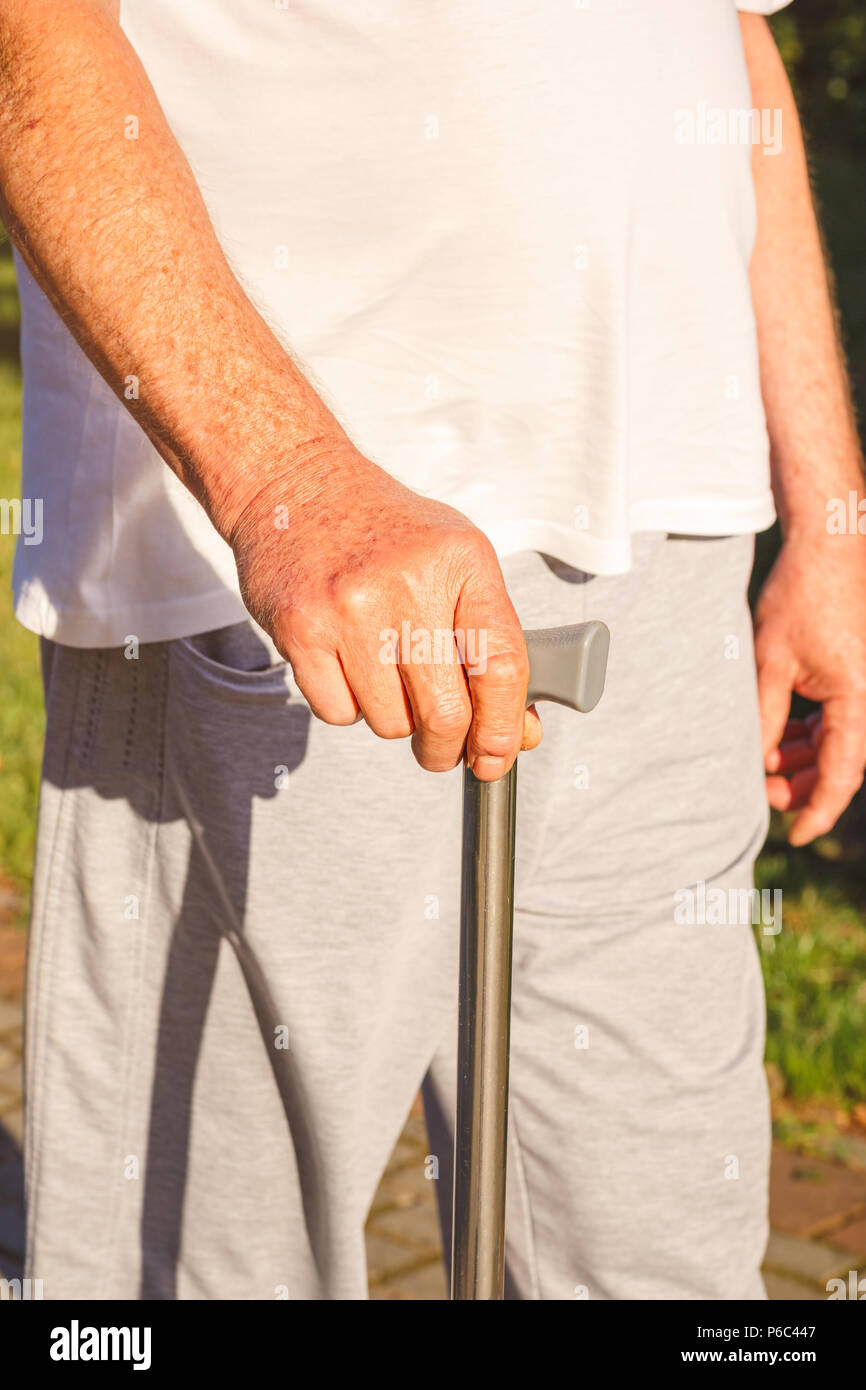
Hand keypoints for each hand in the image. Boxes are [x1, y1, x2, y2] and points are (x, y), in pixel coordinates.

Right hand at [228, 443, 541, 778]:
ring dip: (392, 718)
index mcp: (462, 563)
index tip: (498, 756)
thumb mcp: (455, 563)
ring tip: (382, 671)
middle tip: (440, 748)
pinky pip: (339, 713)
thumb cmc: (385, 532)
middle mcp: (409, 583)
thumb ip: (490, 643)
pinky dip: (347, 705)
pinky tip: (346, 662)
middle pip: (445, 712)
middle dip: (446, 747)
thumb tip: (517, 732)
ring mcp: (351, 608)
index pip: (501, 665)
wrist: (296, 485)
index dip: (504, 727)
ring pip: (389, 722)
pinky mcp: (302, 629)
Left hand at [754, 532, 865, 844]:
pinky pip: (843, 719)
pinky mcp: (859, 675)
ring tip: (768, 766)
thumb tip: (759, 763)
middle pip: (843, 763)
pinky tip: (784, 738)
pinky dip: (815, 734)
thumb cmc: (799, 596)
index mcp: (859, 698)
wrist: (830, 545)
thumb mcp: (770, 662)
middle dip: (804, 784)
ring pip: (842, 743)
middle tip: (763, 790)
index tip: (793, 836)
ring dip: (807, 759)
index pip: (841, 774)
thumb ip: (766, 718)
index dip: (816, 811)